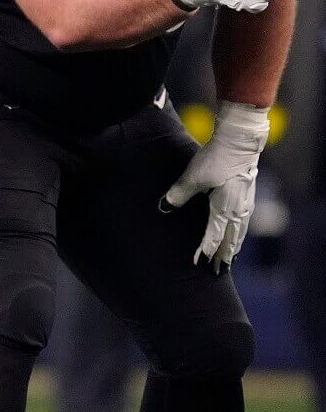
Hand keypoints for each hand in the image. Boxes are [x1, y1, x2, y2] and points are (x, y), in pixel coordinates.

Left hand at [160, 102, 267, 272]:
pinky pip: (244, 221)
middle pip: (231, 238)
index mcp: (225, 208)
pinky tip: (239, 233)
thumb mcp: (194, 177)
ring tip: (230, 258)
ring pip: (240, 231)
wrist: (241, 140)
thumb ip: (178, 194)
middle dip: (224, 255)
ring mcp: (246, 202)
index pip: (213, 236)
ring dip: (234, 246)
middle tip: (219, 271)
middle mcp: (238, 209)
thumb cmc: (217, 158)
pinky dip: (240, 232)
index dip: (205, 250)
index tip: (199, 263)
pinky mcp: (247, 194)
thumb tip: (163, 207)